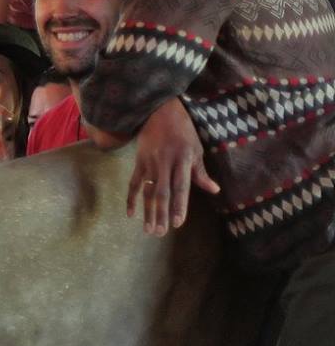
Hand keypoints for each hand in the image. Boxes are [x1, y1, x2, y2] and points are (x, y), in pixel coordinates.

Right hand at [127, 97, 216, 234]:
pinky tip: (131, 214)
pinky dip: (131, 198)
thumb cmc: (183, 131)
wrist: (159, 112)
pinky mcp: (139, 162)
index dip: (179, 206)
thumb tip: (214, 190)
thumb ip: (200, 172)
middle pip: (162, 193)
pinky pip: (134, 183)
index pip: (181, 187)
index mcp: (183, 161)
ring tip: (148, 229)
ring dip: (148, 212)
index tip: (178, 223)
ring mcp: (149, 163)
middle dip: (161, 214)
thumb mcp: (196, 149)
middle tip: (159, 233)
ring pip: (148, 191)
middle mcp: (165, 164)